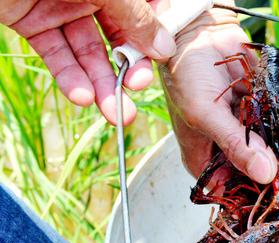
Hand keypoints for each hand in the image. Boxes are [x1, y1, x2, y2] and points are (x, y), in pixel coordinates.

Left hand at [0, 0, 176, 124]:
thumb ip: (131, 15)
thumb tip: (163, 46)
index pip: (145, 9)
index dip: (155, 35)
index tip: (161, 58)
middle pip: (118, 36)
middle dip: (129, 69)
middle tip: (135, 91)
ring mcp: (60, 7)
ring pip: (88, 52)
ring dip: (101, 85)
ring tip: (112, 112)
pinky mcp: (32, 22)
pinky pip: (56, 55)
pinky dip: (70, 78)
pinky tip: (82, 96)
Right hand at [159, 6, 276, 182]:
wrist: (201, 35)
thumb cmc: (187, 75)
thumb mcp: (206, 115)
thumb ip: (236, 145)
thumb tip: (266, 174)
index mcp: (204, 161)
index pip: (230, 191)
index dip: (251, 196)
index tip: (275, 195)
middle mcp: (226, 150)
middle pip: (254, 174)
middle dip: (272, 173)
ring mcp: (246, 132)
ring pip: (271, 152)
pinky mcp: (261, 113)